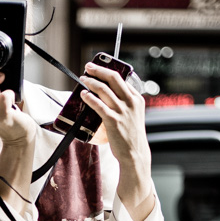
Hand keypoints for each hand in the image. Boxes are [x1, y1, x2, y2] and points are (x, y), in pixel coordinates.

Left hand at [80, 62, 154, 220]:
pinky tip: (83, 94)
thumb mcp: (131, 115)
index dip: (107, 71)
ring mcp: (122, 111)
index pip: (122, 79)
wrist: (134, 153)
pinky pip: (99, 106)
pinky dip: (90, 98)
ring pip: (105, 90)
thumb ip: (122, 104)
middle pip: (114, 79)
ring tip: (82, 79)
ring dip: (91, 82)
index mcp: (136, 99)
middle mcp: (131, 102)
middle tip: (88, 66)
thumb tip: (104, 95)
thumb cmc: (130, 135)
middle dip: (99, 70)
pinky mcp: (113, 121)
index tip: (97, 69)